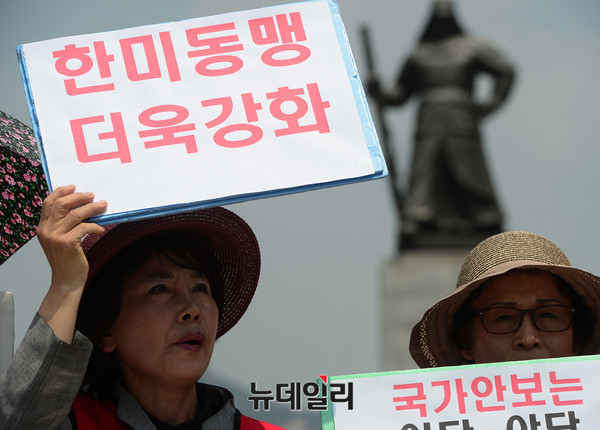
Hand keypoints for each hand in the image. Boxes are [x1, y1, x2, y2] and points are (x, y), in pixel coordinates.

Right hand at [37, 185, 106, 342]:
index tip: (74, 186)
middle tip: (92, 195)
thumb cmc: (67, 260)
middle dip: (78, 197)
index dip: (61, 192)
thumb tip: (83, 207)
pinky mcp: (68, 243)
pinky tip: (101, 229)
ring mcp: (56, 237)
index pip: (48, 203)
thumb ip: (64, 225)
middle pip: (61, 205)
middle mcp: (46, 230)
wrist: (67, 282)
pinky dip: (95, 226)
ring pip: (75, 214)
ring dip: (92, 208)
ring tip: (103, 205)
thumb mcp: (61, 240)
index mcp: (43, 228)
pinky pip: (84, 227)